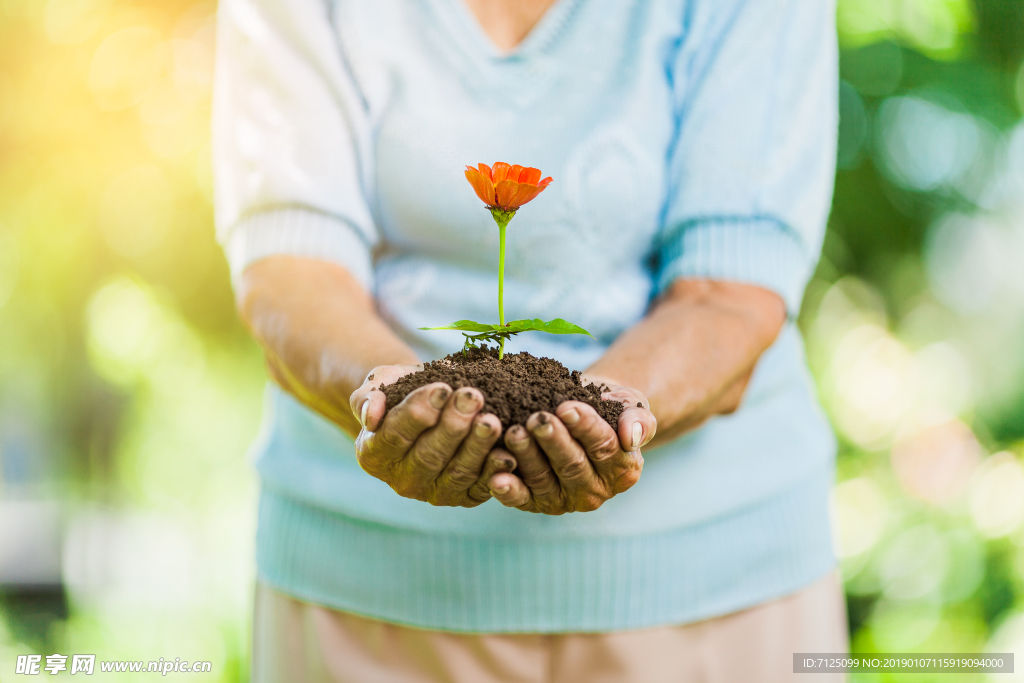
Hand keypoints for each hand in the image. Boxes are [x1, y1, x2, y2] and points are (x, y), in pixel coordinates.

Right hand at [350, 366, 515, 506]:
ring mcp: (433, 492)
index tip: (441, 388)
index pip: (396, 435)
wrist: (428, 404)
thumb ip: (368, 397)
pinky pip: (480, 486)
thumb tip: (371, 416)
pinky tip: (507, 452)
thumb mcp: (379, 384)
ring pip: (457, 472)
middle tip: (472, 398)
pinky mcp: (464, 497)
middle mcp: (401, 481)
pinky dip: (494, 470)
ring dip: (477, 446)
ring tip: (491, 420)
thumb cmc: (401, 391)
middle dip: (453, 425)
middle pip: (429, 455)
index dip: (419, 413)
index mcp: (374, 455)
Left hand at [486, 384, 654, 513]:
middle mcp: (596, 492)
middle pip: (573, 466)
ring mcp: (564, 500)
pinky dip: (508, 490)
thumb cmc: (608, 407)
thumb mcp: (630, 405)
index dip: (585, 427)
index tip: (568, 407)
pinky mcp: (536, 503)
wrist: (583, 412)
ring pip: (544, 480)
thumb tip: (632, 437)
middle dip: (554, 442)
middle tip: (538, 420)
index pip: (604, 447)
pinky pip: (522, 498)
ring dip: (527, 458)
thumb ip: (637, 419)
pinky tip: (495, 478)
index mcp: (623, 470)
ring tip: (514, 433)